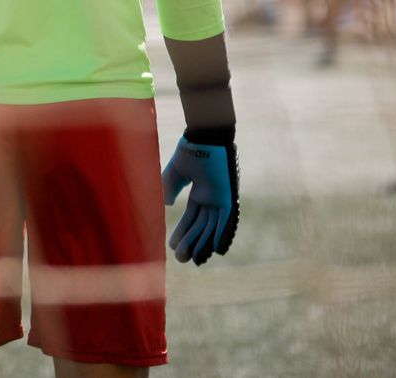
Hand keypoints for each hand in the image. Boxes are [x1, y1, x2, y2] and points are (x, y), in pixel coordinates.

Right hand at [162, 135, 239, 265]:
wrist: (205, 135)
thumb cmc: (192, 148)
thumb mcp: (177, 172)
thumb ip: (170, 187)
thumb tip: (166, 204)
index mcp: (201, 191)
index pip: (192, 217)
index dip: (183, 232)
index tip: (173, 246)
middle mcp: (212, 198)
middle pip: (201, 226)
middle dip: (191, 243)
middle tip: (180, 260)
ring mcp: (221, 198)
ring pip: (211, 227)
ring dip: (202, 244)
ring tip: (190, 260)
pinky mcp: (229, 197)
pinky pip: (226, 220)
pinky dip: (222, 235)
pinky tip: (216, 250)